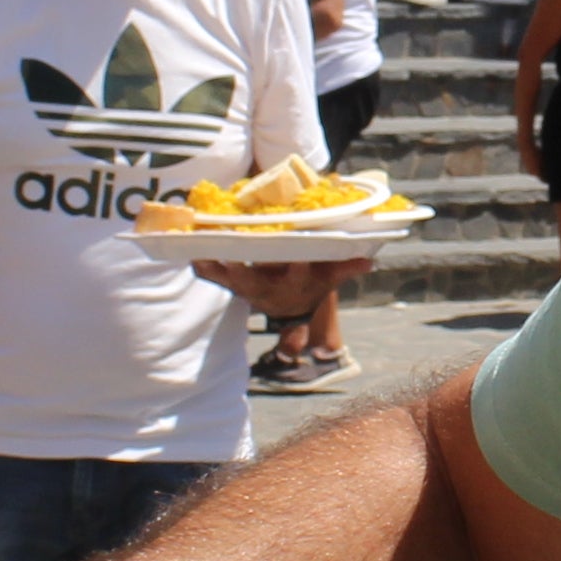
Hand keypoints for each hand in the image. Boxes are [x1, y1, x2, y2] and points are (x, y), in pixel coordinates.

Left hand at [199, 257, 369, 311]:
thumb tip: (370, 262)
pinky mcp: (233, 285)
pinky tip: (191, 256)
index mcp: (295, 285)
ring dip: (217, 270)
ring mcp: (248, 289)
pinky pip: (215, 278)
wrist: (291, 305)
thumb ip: (346, 269)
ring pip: (231, 282)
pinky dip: (203, 268)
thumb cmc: (313, 283)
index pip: (299, 276)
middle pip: (255, 284)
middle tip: (233, 260)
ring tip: (203, 254)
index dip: (299, 267)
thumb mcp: (330, 278)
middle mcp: (269, 291)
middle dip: (244, 274)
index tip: (299, 256)